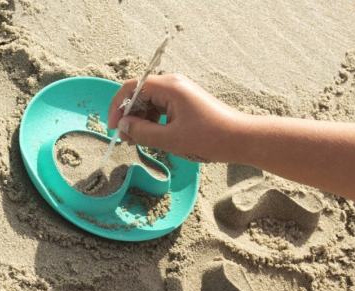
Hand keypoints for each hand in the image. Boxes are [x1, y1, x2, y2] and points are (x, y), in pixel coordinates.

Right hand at [106, 73, 247, 161]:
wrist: (241, 139)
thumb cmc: (210, 138)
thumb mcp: (171, 139)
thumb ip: (143, 132)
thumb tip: (123, 126)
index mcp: (169, 87)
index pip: (132, 88)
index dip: (118, 107)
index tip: (113, 127)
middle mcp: (174, 84)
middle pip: (140, 94)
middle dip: (129, 116)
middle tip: (126, 140)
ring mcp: (181, 93)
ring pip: (151, 103)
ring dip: (141, 121)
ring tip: (138, 142)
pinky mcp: (187, 103)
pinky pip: (162, 109)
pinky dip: (154, 122)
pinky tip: (154, 138)